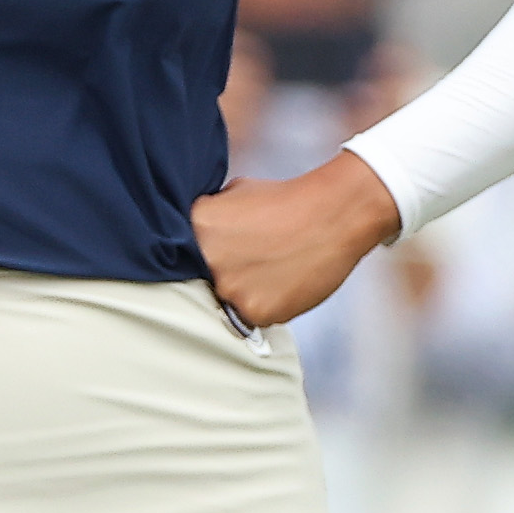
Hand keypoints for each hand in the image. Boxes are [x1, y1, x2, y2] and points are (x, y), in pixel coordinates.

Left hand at [194, 150, 400, 328]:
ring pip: (226, 301)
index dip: (198, 256)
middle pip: (202, 279)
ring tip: (270, 271)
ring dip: (243, 292)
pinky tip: (282, 284)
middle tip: (249, 264)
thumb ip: (210, 217)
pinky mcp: (257, 311)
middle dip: (221, 273)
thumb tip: (196, 234)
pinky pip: (251, 317)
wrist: (332, 214)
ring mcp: (231, 288)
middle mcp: (208, 260)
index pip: (180, 253)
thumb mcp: (233, 195)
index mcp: (196, 227)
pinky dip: (266, 305)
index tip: (215, 256)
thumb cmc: (286, 200)